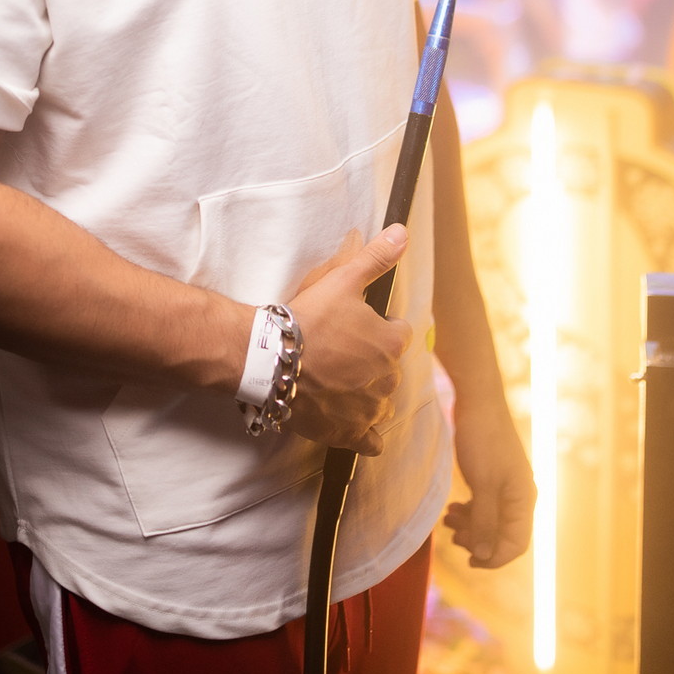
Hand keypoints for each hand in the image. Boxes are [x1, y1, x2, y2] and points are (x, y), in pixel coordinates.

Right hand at [288, 225, 411, 455]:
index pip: (399, 331)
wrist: (271, 359)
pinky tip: (357, 426)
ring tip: (338, 381)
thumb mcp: (343, 280)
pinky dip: (367, 435)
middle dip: (371, 360)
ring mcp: (369, 410)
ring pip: (380, 401)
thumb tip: (403, 233)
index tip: (356, 325)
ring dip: (367, 393)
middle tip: (340, 351)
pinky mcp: (350, 433)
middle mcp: (387, 379)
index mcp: (390, 343)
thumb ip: (376, 258)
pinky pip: (371, 441)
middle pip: (389, 368)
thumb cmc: (307, 318)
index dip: (378, 326)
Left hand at [443, 397, 535, 568]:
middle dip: (478, 540)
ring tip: (447, 520)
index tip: (468, 560)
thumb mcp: (482, 485)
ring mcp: (508, 484)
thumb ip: (484, 522)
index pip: (516, 544)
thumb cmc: (483, 441)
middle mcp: (520, 494)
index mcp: (524, 499)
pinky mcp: (495, 474)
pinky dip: (470, 510)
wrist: (478, 400)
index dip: (493, 558)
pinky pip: (485, 503)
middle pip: (503, 533)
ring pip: (492, 518)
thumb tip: (484, 556)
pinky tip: (453, 508)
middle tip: (452, 535)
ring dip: (471, 525)